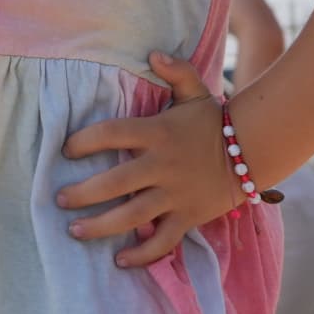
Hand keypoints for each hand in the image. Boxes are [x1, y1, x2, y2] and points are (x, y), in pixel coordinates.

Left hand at [56, 51, 246, 267]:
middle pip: (115, 182)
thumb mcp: (195, 92)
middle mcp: (164, 166)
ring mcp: (176, 194)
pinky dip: (143, 254)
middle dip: (82, 193)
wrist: (254, 151)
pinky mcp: (189, 216)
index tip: (65, 149)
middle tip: (59, 199)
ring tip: (74, 231)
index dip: (84, 141)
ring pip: (133, 216)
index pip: (111, 134)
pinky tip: (120, 260)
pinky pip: (164, 241)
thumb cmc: (214, 122)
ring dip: (101, 226)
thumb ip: (175, 70)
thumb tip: (152, 52)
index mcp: (159, 133)